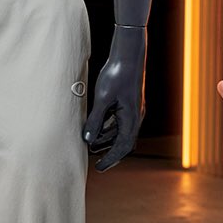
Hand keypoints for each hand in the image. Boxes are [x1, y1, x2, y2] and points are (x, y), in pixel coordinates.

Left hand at [82, 25, 146, 171]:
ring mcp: (133, 109)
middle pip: (125, 142)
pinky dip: (109, 128)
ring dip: (108, 140)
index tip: (99, 168)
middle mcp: (135, 116)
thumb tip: (88, 140)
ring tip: (92, 146)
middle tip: (97, 163)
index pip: (123, 146)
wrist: (128, 54)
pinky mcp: (128, 102)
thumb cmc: (116, 74)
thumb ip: (95, 120)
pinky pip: (120, 121)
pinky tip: (97, 128)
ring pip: (121, 131)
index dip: (111, 159)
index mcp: (131, 118)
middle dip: (110, 153)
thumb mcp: (102, 99)